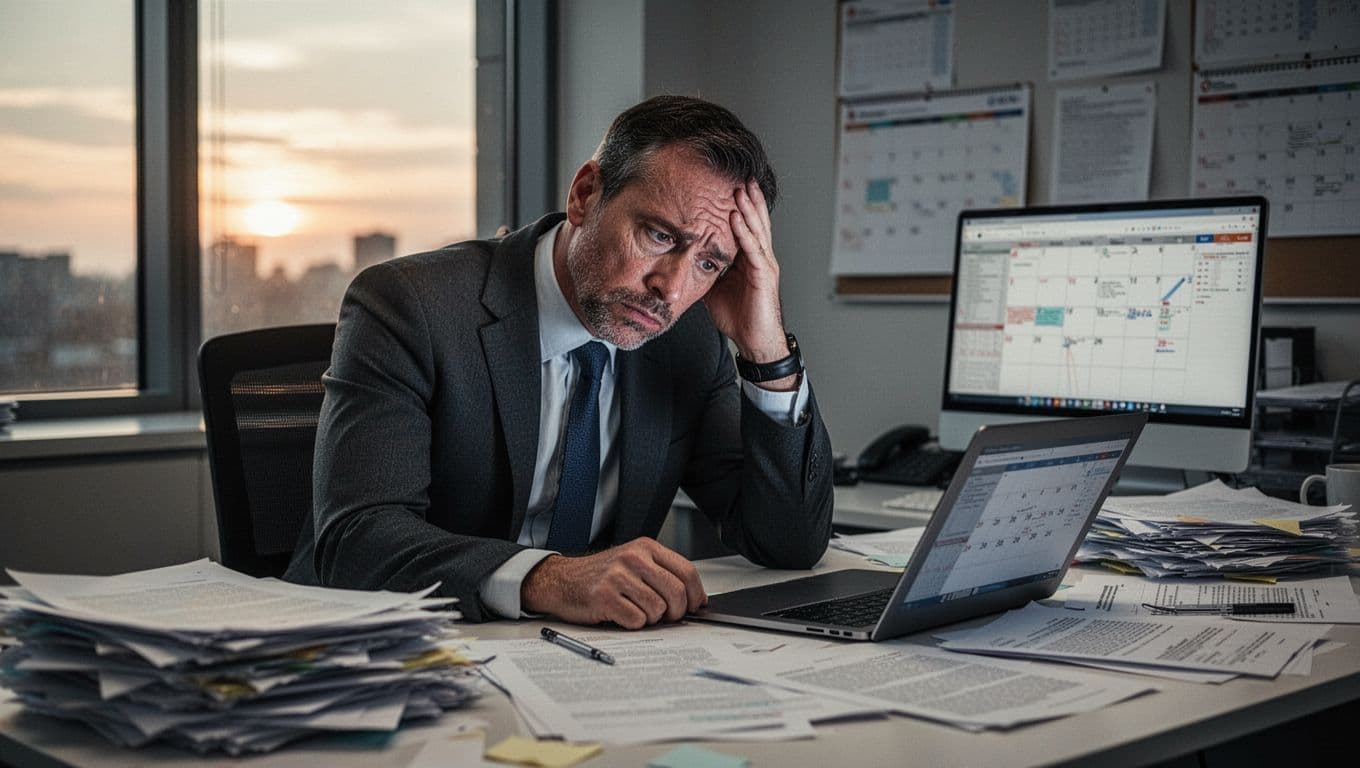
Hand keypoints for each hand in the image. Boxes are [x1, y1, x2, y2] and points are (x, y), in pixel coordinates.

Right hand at [520, 538, 707, 628]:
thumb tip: (695, 599)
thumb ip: (662, 574)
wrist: (562, 580)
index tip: (697, 606)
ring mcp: (618, 576)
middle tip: (668, 616)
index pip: (686, 571)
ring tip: (637, 610)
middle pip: (676, 592)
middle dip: (677, 611)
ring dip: (651, 618)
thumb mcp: (633, 562)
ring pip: (657, 609)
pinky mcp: (605, 597)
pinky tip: (622, 614)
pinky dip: (633, 624)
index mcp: (645, 547)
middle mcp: (633, 558)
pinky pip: (637, 620)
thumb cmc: (600, 575)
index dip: (696, 594)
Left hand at [703, 179, 790, 377]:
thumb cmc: (738, 317)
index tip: (731, 185)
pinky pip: (753, 250)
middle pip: (755, 221)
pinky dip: (745, 233)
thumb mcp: (713, 288)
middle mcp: (759, 257)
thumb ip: (704, 271)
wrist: (754, 341)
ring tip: (741, 188)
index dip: (740, 206)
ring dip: (748, 208)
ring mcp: (764, 265)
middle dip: (749, 198)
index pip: (745, 226)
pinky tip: (737, 218)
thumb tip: (682, 261)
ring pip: (757, 230)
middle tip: (742, 175)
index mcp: (749, 258)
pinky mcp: (764, 276)